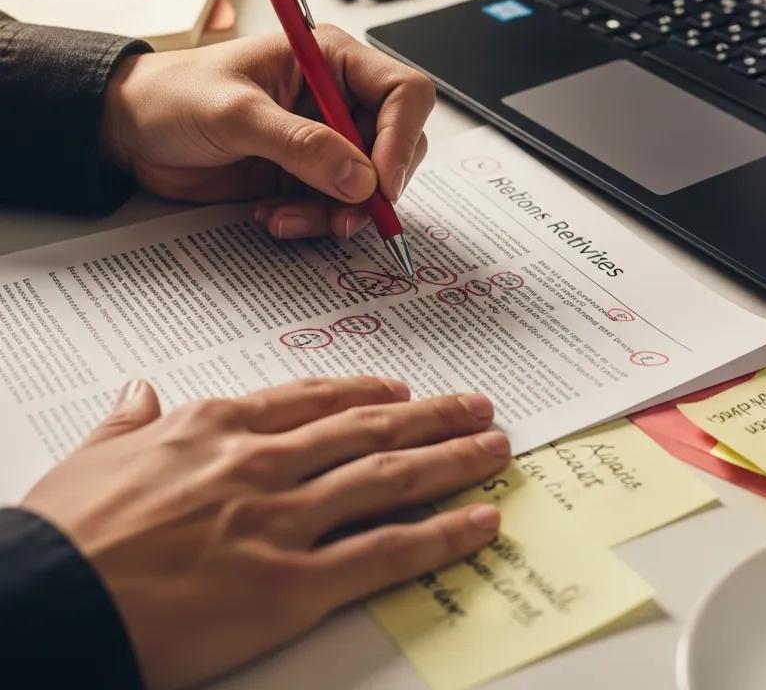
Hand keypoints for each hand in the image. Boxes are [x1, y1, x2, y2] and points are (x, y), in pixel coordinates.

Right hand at [22, 377, 509, 689]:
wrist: (45, 603)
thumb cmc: (62, 534)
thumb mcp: (90, 457)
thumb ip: (129, 421)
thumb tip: (140, 392)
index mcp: (218, 428)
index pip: (312, 399)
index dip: (366, 391)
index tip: (400, 388)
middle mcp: (264, 463)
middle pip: (370, 428)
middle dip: (432, 415)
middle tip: (478, 405)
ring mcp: (283, 520)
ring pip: (391, 477)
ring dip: (453, 459)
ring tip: (495, 447)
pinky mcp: (292, 584)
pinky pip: (384, 552)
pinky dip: (441, 533)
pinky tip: (479, 520)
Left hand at [100, 26, 435, 239]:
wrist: (129, 133)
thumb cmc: (174, 97)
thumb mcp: (235, 114)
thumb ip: (300, 144)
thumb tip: (361, 177)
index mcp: (330, 59)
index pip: (403, 92)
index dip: (402, 137)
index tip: (380, 182)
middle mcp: (337, 98)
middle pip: (398, 145)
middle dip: (375, 186)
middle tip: (345, 214)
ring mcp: (325, 141)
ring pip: (369, 186)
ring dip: (338, 212)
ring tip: (289, 217)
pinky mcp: (307, 175)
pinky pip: (335, 207)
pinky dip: (313, 220)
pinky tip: (273, 215)